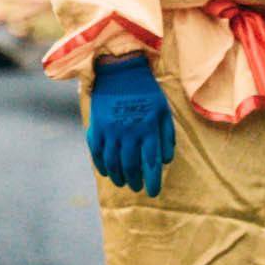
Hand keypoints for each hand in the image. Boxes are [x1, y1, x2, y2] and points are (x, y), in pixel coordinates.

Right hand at [84, 51, 175, 196]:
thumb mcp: (163, 111)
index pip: (151, 163)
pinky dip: (102, 166)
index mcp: (148, 128)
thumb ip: (167, 136)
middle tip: (137, 187)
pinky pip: (98, 154)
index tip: (153, 192)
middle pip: (131, 166)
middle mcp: (129, 132)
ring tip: (124, 182)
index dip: (152, 181)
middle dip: (135, 181)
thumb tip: (165, 161)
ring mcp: (111, 130)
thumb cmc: (146, 93)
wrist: (120, 71)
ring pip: (113, 163)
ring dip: (119, 177)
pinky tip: (107, 172)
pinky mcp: (97, 127)